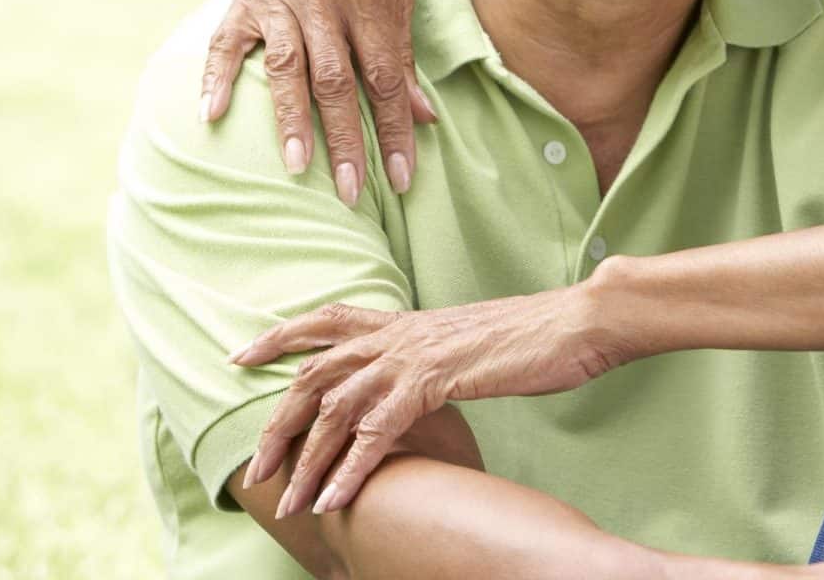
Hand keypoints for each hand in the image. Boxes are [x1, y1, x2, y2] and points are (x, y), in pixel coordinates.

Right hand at [200, 0, 433, 205]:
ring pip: (286, 68)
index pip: (386, 76)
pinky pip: (226, 41)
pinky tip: (211, 117)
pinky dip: (216, 78)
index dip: (394, 130)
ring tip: (298, 168)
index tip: (400, 177)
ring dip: (291, 121)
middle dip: (345, 141)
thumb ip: (403, 54)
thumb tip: (421, 118)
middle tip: (352, 193)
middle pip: (336, 80)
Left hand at [232, 290, 627, 516]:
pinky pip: (376, 431)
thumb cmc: (543, 335)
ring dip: (308, 462)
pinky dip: (350, 469)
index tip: (242, 355)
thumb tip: (432, 380)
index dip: (282, 336)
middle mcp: (403, 333)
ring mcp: (416, 354)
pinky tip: (336, 499)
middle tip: (255, 468)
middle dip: (279, 424)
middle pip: (315, 373)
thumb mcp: (478, 344)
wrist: (582, 320)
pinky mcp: (435, 379)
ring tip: (291, 504)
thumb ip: (443, 359)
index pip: (330, 321)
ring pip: (337, 408)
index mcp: (412, 322)